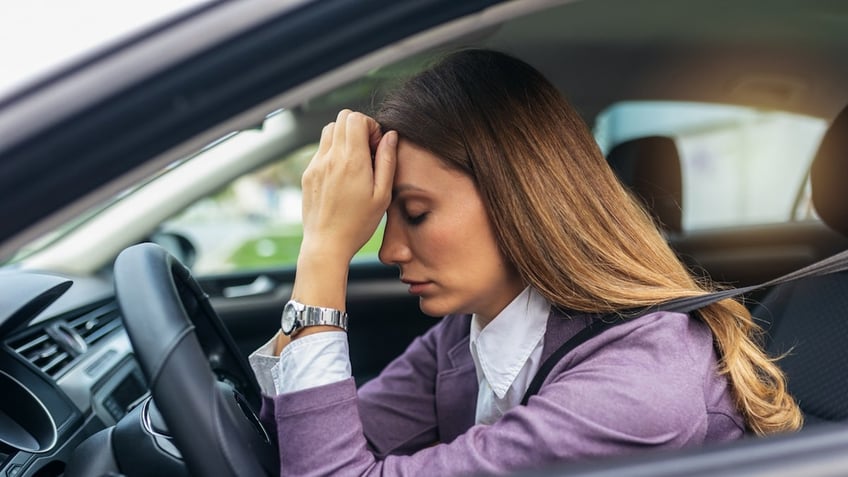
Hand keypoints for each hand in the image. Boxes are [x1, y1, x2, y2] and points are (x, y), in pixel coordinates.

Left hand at [300, 109, 397, 263]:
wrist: (327, 244)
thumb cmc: (358, 224)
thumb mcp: (382, 195)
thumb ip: (387, 161)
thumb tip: (390, 136)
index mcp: (352, 160)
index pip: (356, 118)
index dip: (370, 126)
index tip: (376, 146)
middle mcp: (331, 158)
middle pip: (342, 118)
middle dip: (358, 127)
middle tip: (368, 151)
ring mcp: (316, 165)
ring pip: (329, 130)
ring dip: (344, 137)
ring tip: (355, 161)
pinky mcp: (308, 174)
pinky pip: (321, 150)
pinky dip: (333, 152)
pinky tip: (342, 176)